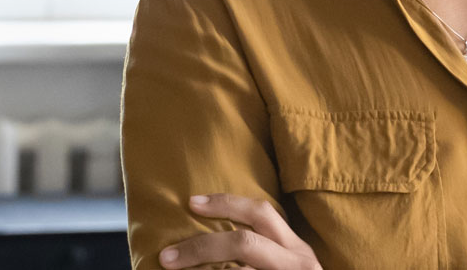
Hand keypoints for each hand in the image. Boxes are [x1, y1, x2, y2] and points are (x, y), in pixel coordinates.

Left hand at [154, 193, 321, 269]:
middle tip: (168, 257)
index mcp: (296, 248)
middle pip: (244, 242)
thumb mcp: (287, 264)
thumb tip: (212, 240)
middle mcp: (298, 262)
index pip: (261, 213)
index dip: (225, 203)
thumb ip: (262, 249)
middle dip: (200, 247)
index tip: (192, 202)